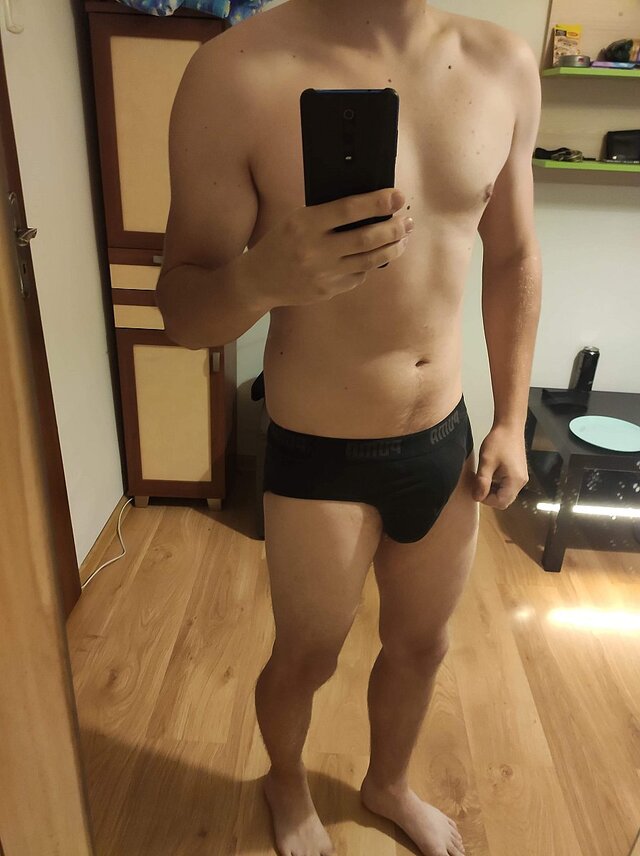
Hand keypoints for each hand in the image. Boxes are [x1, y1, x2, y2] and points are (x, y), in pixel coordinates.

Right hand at [245, 187, 412, 307]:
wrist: (260, 280)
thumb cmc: (282, 242)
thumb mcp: (297, 219)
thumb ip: (328, 214)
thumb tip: (370, 206)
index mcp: (305, 224)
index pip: (349, 210)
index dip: (377, 203)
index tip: (398, 197)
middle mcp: (315, 250)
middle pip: (366, 238)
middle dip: (393, 229)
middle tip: (407, 221)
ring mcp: (323, 273)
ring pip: (369, 260)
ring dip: (391, 248)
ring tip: (403, 238)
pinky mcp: (328, 290)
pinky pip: (358, 276)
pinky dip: (371, 264)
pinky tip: (377, 256)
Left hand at [472, 424, 528, 508]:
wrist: (509, 426)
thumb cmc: (499, 442)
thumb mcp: (486, 462)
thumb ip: (482, 482)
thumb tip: (477, 497)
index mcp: (515, 481)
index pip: (501, 502)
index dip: (486, 500)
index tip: (476, 489)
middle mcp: (521, 482)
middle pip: (504, 500)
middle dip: (489, 496)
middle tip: (478, 484)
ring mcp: (521, 478)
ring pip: (505, 494)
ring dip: (492, 490)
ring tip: (482, 477)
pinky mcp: (518, 473)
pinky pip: (507, 486)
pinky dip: (496, 484)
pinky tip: (489, 474)